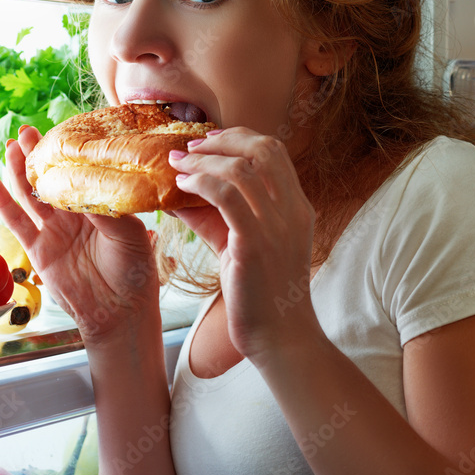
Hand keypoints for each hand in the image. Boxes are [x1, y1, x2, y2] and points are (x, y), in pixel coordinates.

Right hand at [0, 125, 160, 344]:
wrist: (120, 311)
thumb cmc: (135, 272)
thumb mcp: (130, 234)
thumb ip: (106, 210)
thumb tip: (84, 186)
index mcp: (101, 206)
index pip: (80, 173)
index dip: (68, 154)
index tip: (59, 132)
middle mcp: (76, 215)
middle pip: (52, 179)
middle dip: (39, 155)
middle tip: (27, 131)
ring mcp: (55, 231)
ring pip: (32, 195)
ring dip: (20, 171)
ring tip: (11, 146)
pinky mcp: (38, 249)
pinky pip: (16, 221)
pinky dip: (1, 200)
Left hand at [169, 128, 318, 362]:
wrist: (280, 336)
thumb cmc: (261, 294)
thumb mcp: (243, 245)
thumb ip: (217, 217)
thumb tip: (179, 194)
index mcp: (297, 207)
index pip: (275, 151)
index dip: (240, 138)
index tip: (209, 142)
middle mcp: (292, 210)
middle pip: (263, 148)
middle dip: (222, 140)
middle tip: (190, 148)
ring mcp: (277, 226)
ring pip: (241, 168)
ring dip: (203, 161)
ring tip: (178, 166)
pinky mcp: (255, 243)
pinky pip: (227, 196)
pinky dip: (200, 183)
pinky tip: (181, 188)